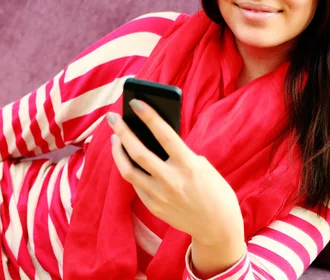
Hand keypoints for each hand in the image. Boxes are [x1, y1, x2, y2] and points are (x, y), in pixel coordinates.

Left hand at [107, 99, 244, 248]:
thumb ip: (179, 154)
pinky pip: (136, 185)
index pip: (165, 135)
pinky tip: (127, 159)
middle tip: (112, 118)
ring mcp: (160, 196)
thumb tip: (154, 140)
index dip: (149, 116)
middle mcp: (171, 181)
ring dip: (118, 151)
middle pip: (138, 152)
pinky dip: (130, 169)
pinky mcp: (154, 207)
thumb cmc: (214, 190)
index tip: (136, 102)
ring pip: (128, 171)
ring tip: (115, 138)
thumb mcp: (202, 166)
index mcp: (189, 166)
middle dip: (122, 131)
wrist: (217, 227)